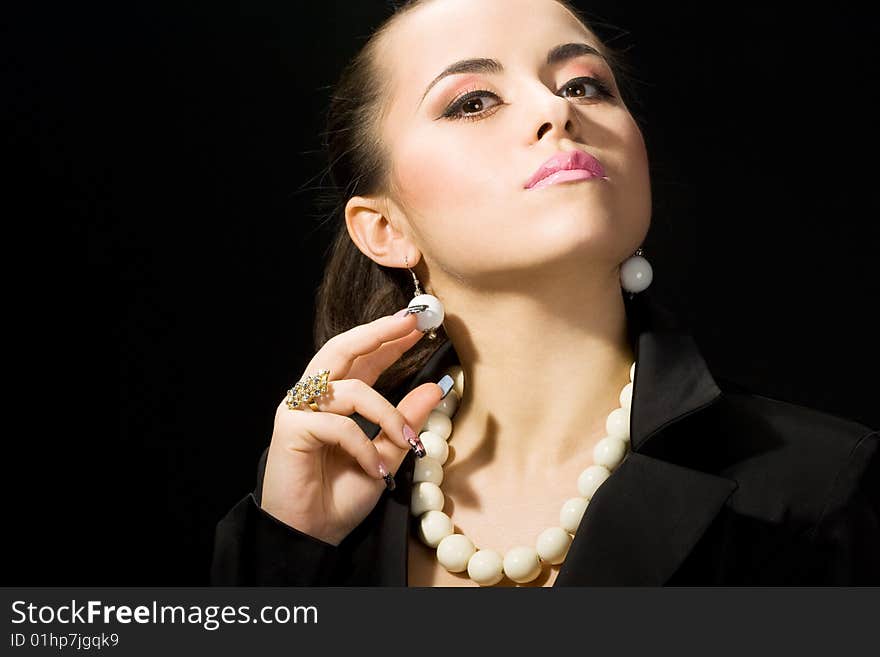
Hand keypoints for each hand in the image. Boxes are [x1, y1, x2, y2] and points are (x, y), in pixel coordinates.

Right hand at [260, 310, 443, 545]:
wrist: (313, 535)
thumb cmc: (342, 496)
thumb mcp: (387, 454)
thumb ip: (406, 421)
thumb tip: (437, 386)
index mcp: (337, 400)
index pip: (363, 357)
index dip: (389, 339)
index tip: (420, 324)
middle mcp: (315, 398)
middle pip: (342, 348)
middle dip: (379, 333)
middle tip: (412, 322)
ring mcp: (300, 410)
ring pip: (351, 390)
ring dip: (388, 414)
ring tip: (406, 442)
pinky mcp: (291, 429)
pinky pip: (340, 425)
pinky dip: (364, 446)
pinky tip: (374, 468)